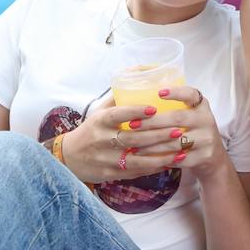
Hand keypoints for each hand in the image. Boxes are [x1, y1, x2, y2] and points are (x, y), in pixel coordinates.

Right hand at [61, 97, 177, 183]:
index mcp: (100, 121)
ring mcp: (106, 159)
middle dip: (157, 135)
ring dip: (160, 155)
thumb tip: (138, 75)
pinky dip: (153, 168)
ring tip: (179, 151)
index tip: (154, 108)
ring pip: (137, 159)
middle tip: (177, 130)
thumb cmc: (91, 130)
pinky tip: (169, 163)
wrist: (69, 158)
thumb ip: (118, 98)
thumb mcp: (99, 112)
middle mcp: (102, 140)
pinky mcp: (111, 174)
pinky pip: (135, 172)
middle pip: (133, 138)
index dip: (135, 112)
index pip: (118, 115)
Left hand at [134, 86, 227, 180]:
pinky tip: (148, 159)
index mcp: (202, 106)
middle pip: (178, 118)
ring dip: (152, 144)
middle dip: (152, 122)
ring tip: (134, 145)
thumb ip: (175, 109)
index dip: (176, 92)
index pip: (191, 94)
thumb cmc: (193, 131)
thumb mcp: (191, 116)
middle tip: (133, 124)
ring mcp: (206, 139)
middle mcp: (206, 120)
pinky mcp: (204, 156)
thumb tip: (139, 103)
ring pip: (175, 142)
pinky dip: (161, 159)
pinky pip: (178, 158)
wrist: (213, 157)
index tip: (159, 93)